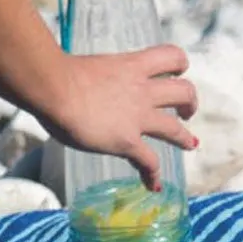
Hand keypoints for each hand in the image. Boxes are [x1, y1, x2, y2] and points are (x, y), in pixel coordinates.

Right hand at [43, 45, 198, 191]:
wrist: (53, 87)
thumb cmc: (54, 73)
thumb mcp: (83, 67)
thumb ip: (89, 78)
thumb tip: (67, 85)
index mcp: (130, 66)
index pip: (169, 56)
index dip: (177, 65)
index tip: (173, 72)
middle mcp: (141, 90)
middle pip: (184, 91)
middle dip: (189, 102)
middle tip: (184, 111)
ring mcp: (137, 117)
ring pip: (176, 129)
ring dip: (184, 138)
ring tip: (188, 143)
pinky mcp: (127, 141)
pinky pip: (149, 162)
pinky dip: (152, 174)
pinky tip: (153, 185)